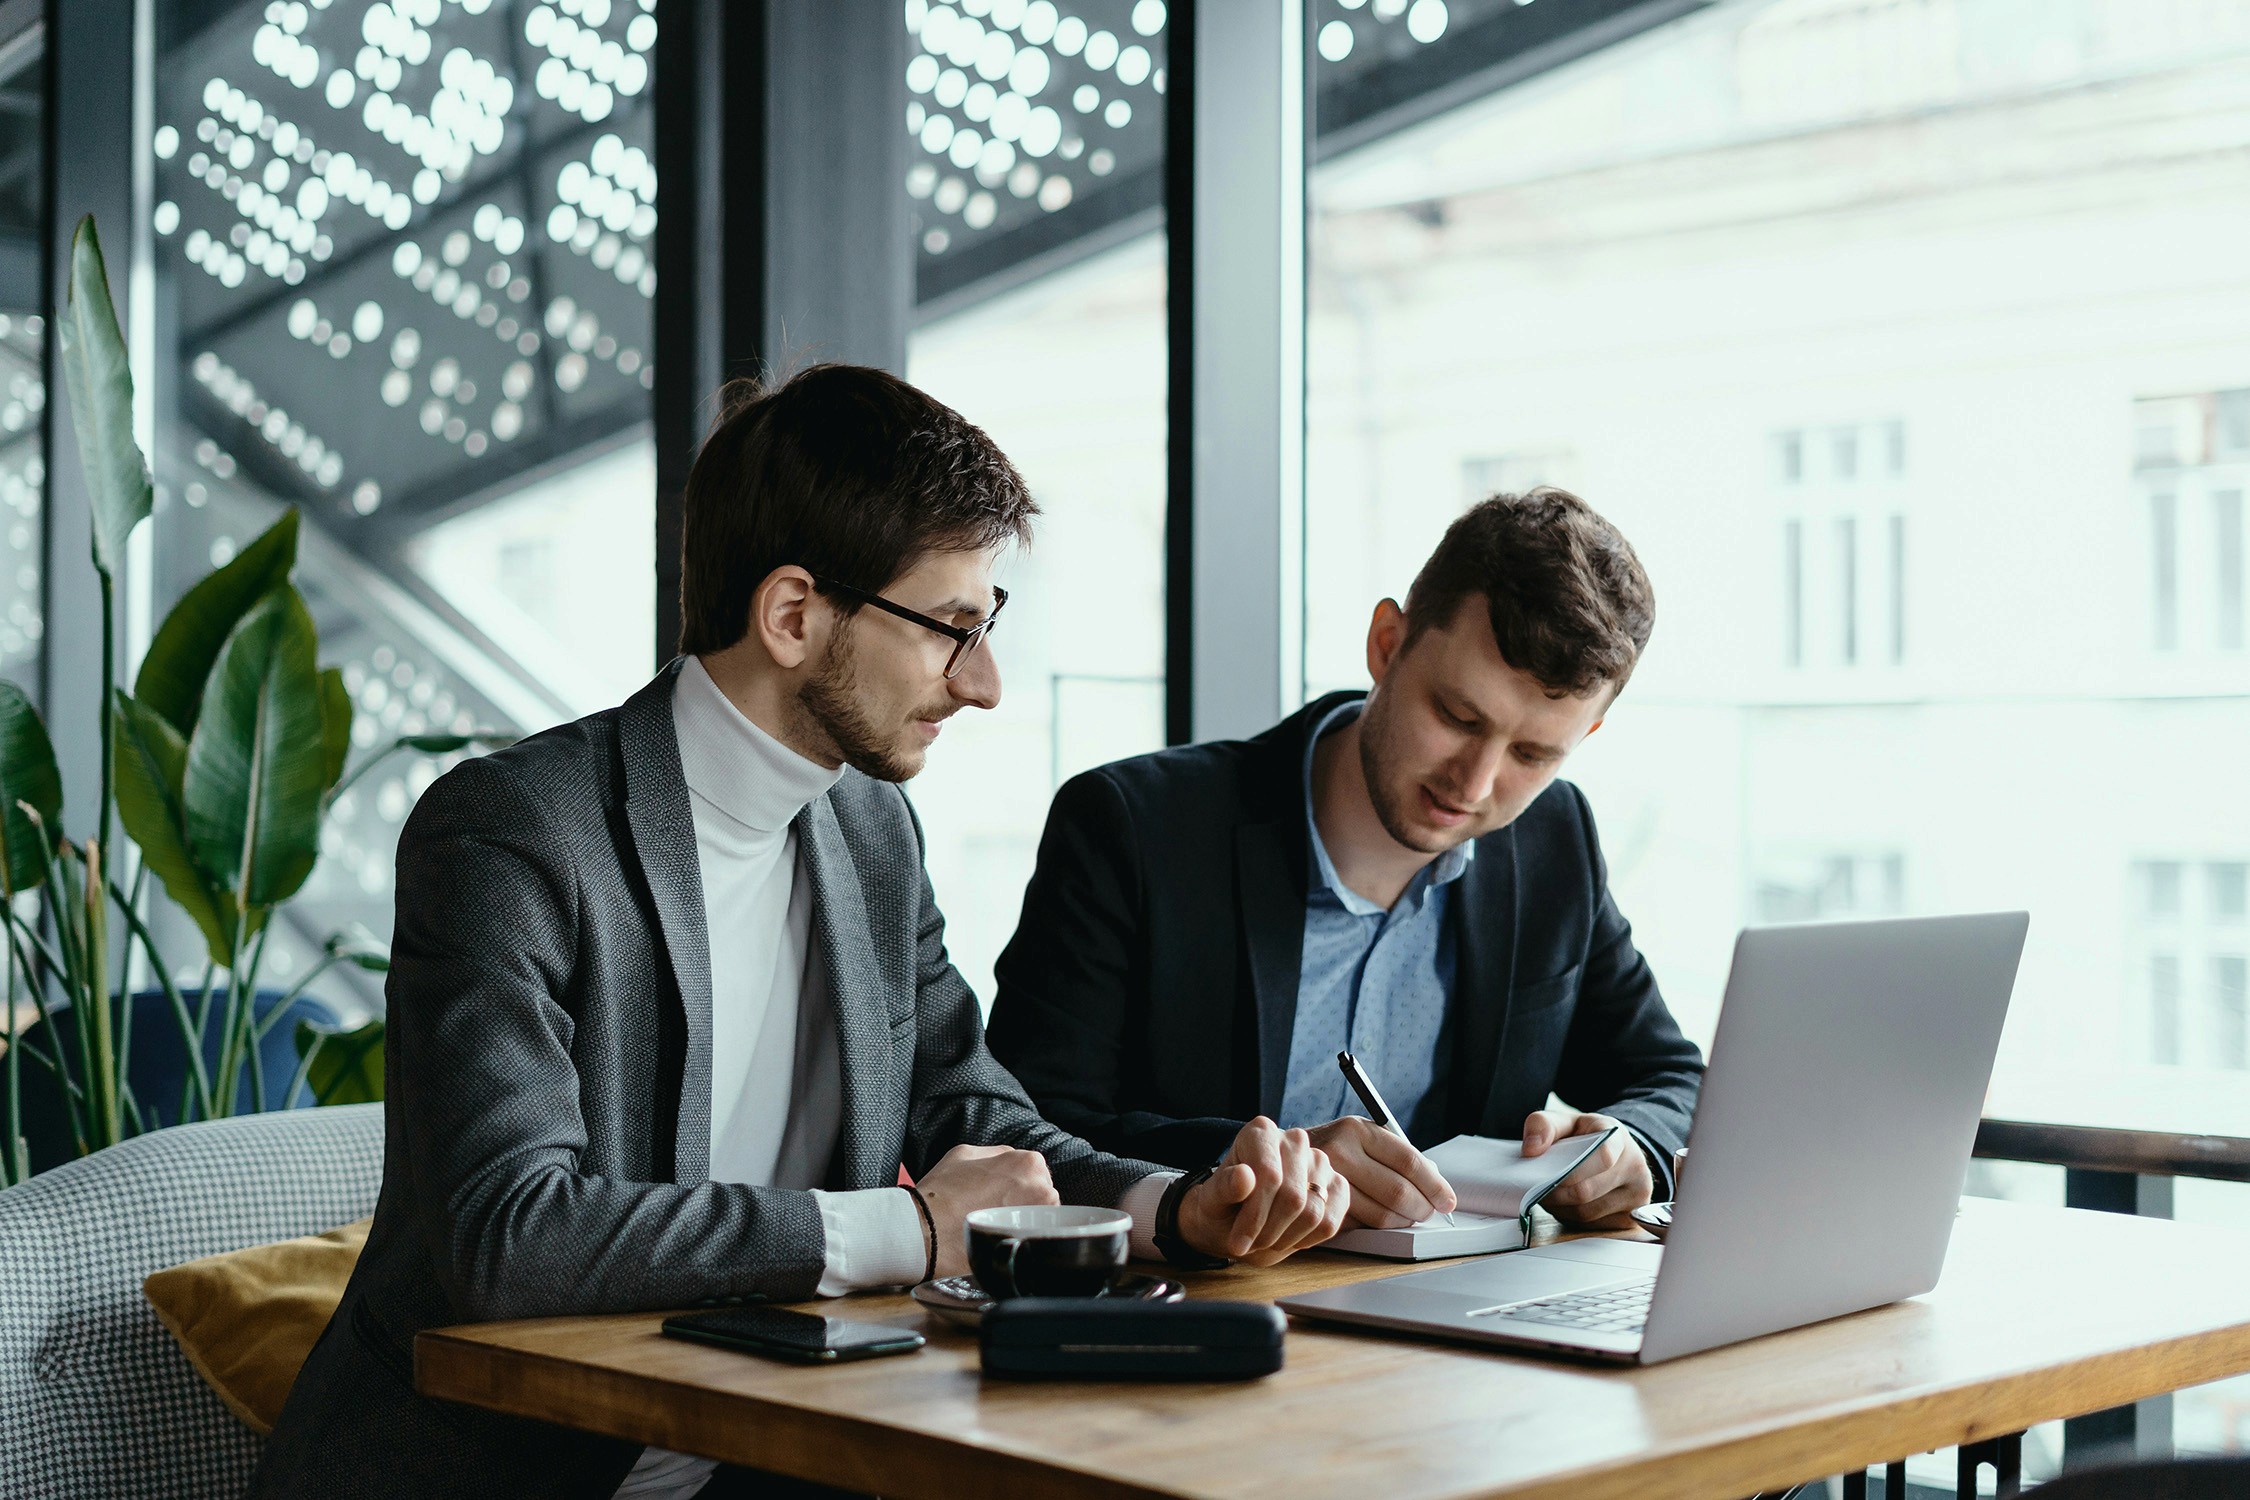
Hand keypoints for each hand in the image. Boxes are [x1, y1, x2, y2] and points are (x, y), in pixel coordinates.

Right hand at [913, 1144, 1057, 1277]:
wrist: (925, 1232)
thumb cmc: (942, 1192)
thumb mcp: (965, 1154)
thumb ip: (995, 1154)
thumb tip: (1009, 1160)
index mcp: (1029, 1162)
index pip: (1032, 1172)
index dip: (1014, 1184)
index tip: (999, 1196)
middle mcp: (1043, 1189)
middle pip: (1040, 1195)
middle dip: (1022, 1202)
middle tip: (994, 1212)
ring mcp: (1041, 1221)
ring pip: (1039, 1219)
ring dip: (1022, 1222)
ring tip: (994, 1228)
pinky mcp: (1033, 1247)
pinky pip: (1034, 1241)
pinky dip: (1020, 1241)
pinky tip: (998, 1242)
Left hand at [1173, 1117, 1349, 1266]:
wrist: (1237, 1219)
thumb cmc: (1223, 1206)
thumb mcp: (1212, 1201)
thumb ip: (1224, 1188)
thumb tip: (1244, 1176)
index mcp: (1261, 1132)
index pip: (1269, 1176)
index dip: (1254, 1217)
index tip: (1237, 1243)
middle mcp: (1295, 1140)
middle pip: (1293, 1197)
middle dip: (1268, 1232)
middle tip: (1250, 1244)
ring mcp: (1320, 1162)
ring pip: (1313, 1213)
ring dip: (1285, 1238)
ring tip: (1265, 1239)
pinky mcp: (1338, 1186)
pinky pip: (1330, 1223)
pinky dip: (1306, 1240)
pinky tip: (1286, 1236)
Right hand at [1305, 1116, 1457, 1228]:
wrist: (1277, 1156)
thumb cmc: (1333, 1148)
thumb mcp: (1362, 1138)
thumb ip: (1397, 1156)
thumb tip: (1437, 1184)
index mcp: (1357, 1130)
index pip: (1408, 1161)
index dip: (1434, 1185)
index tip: (1447, 1200)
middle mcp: (1339, 1151)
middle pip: (1398, 1191)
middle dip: (1422, 1208)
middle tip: (1428, 1213)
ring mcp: (1325, 1181)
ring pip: (1381, 1215)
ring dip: (1401, 1222)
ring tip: (1405, 1217)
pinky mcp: (1317, 1207)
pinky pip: (1360, 1227)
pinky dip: (1376, 1227)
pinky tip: (1377, 1218)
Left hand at [1522, 1108, 1651, 1227]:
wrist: (1614, 1152)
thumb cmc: (1586, 1137)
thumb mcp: (1565, 1121)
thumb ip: (1543, 1125)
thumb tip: (1531, 1149)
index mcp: (1618, 1137)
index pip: (1602, 1156)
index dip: (1571, 1170)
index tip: (1547, 1173)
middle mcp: (1635, 1167)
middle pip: (1588, 1191)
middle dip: (1555, 1192)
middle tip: (1537, 1188)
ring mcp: (1637, 1195)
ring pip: (1588, 1212)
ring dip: (1561, 1208)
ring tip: (1550, 1195)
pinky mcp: (1630, 1218)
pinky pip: (1593, 1226)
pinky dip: (1573, 1219)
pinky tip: (1567, 1205)